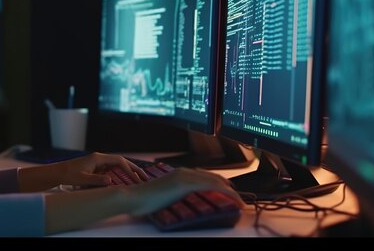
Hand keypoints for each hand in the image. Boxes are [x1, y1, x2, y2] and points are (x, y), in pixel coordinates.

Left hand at [56, 152, 148, 186]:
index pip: (119, 161)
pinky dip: (120, 175)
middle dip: (133, 169)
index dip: (129, 170)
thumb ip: (96, 180)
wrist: (58, 173)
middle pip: (121, 162)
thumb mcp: (82, 179)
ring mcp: (98, 163)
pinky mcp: (96, 168)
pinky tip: (125, 181)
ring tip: (138, 180)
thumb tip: (111, 181)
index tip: (136, 180)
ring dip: (128, 172)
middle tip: (145, 178)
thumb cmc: (68, 175)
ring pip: (117, 166)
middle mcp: (100, 158)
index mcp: (98, 158)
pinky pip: (111, 170)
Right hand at [128, 167, 243, 215]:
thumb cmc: (144, 200)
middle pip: (213, 176)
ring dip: (230, 191)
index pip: (204, 176)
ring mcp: (184, 176)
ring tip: (240, 200)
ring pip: (215, 180)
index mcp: (178, 174)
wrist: (133, 198)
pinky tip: (233, 199)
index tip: (228, 192)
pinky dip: (226, 193)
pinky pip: (212, 186)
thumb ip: (176, 194)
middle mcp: (183, 172)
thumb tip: (183, 200)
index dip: (219, 183)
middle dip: (228, 187)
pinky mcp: (185, 183)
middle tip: (239, 198)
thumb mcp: (164, 195)